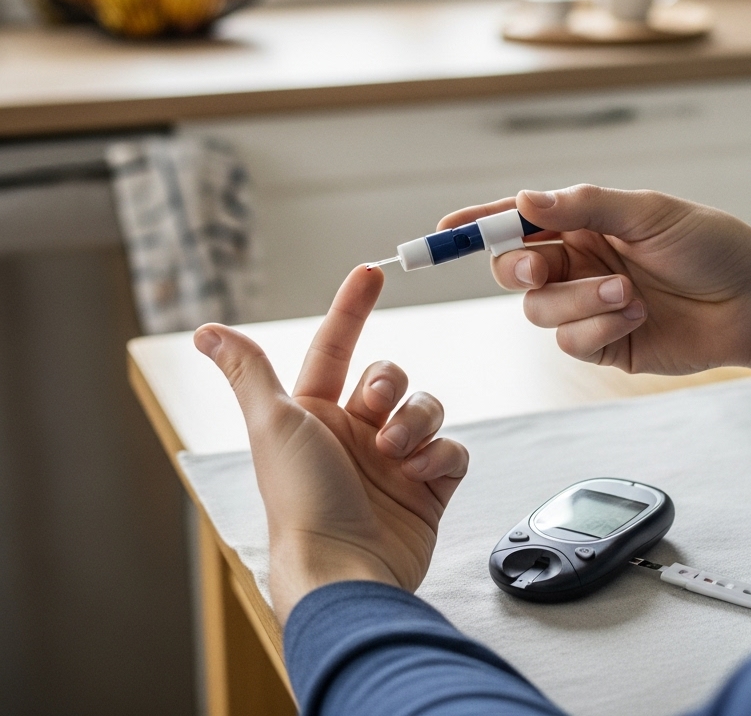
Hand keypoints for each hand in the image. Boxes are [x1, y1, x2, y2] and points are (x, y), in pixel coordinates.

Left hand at [194, 265, 468, 623]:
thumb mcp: (272, 423)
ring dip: (416, 421)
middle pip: (390, 377)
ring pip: (426, 408)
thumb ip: (248, 371)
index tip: (370, 272)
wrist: (344, 570)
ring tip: (396, 451)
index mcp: (316, 417)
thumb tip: (206, 330)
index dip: (351, 308)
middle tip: (373, 409)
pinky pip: (452, 449)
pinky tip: (418, 473)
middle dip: (388, 384)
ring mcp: (393, 462)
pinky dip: (439, 455)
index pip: (337, 348)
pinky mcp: (428, 489)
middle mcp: (355, 436)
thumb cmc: (301, 499)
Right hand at [440, 185, 750, 386]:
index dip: (478, 224)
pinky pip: (571, 341)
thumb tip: (526, 199)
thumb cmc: (708, 243)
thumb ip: (585, 206)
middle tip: (542, 263)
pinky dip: (597, 327)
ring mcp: (588, 305)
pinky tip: (635, 314)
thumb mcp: (647, 212)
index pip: (518, 220)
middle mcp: (578, 262)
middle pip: (515, 268)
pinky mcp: (604, 344)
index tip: (444, 230)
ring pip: (539, 309)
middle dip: (520, 265)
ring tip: (626, 292)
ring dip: (577, 300)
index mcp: (583, 223)